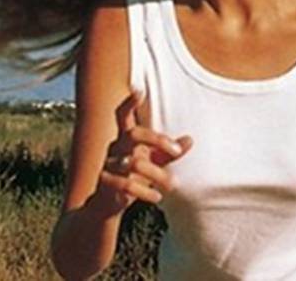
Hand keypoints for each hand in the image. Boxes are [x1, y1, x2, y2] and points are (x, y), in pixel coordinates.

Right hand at [95, 92, 192, 212]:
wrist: (108, 205)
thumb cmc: (134, 177)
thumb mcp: (154, 163)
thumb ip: (170, 152)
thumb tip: (190, 139)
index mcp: (126, 139)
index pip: (124, 117)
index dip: (129, 104)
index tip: (139, 91)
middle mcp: (115, 147)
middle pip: (134, 134)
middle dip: (158, 140)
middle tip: (177, 152)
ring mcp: (108, 164)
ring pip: (133, 163)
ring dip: (157, 174)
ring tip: (174, 185)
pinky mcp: (105, 184)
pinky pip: (125, 185)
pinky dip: (145, 191)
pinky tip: (157, 198)